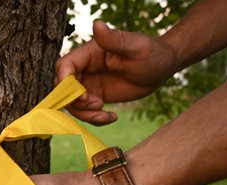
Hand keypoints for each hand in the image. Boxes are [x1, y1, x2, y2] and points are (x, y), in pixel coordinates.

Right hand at [55, 21, 176, 124]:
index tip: (83, 96)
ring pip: (73, 104)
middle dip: (75, 102)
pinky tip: (112, 117)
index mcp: (89, 53)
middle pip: (63, 89)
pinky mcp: (96, 97)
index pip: (64, 67)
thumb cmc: (151, 52)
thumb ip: (114, 39)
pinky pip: (86, 112)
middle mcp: (85, 69)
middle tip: (98, 105)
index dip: (66, 83)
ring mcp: (89, 84)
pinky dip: (95, 119)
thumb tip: (97, 24)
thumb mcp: (135, 46)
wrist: (162, 68)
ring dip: (85, 114)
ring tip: (106, 114)